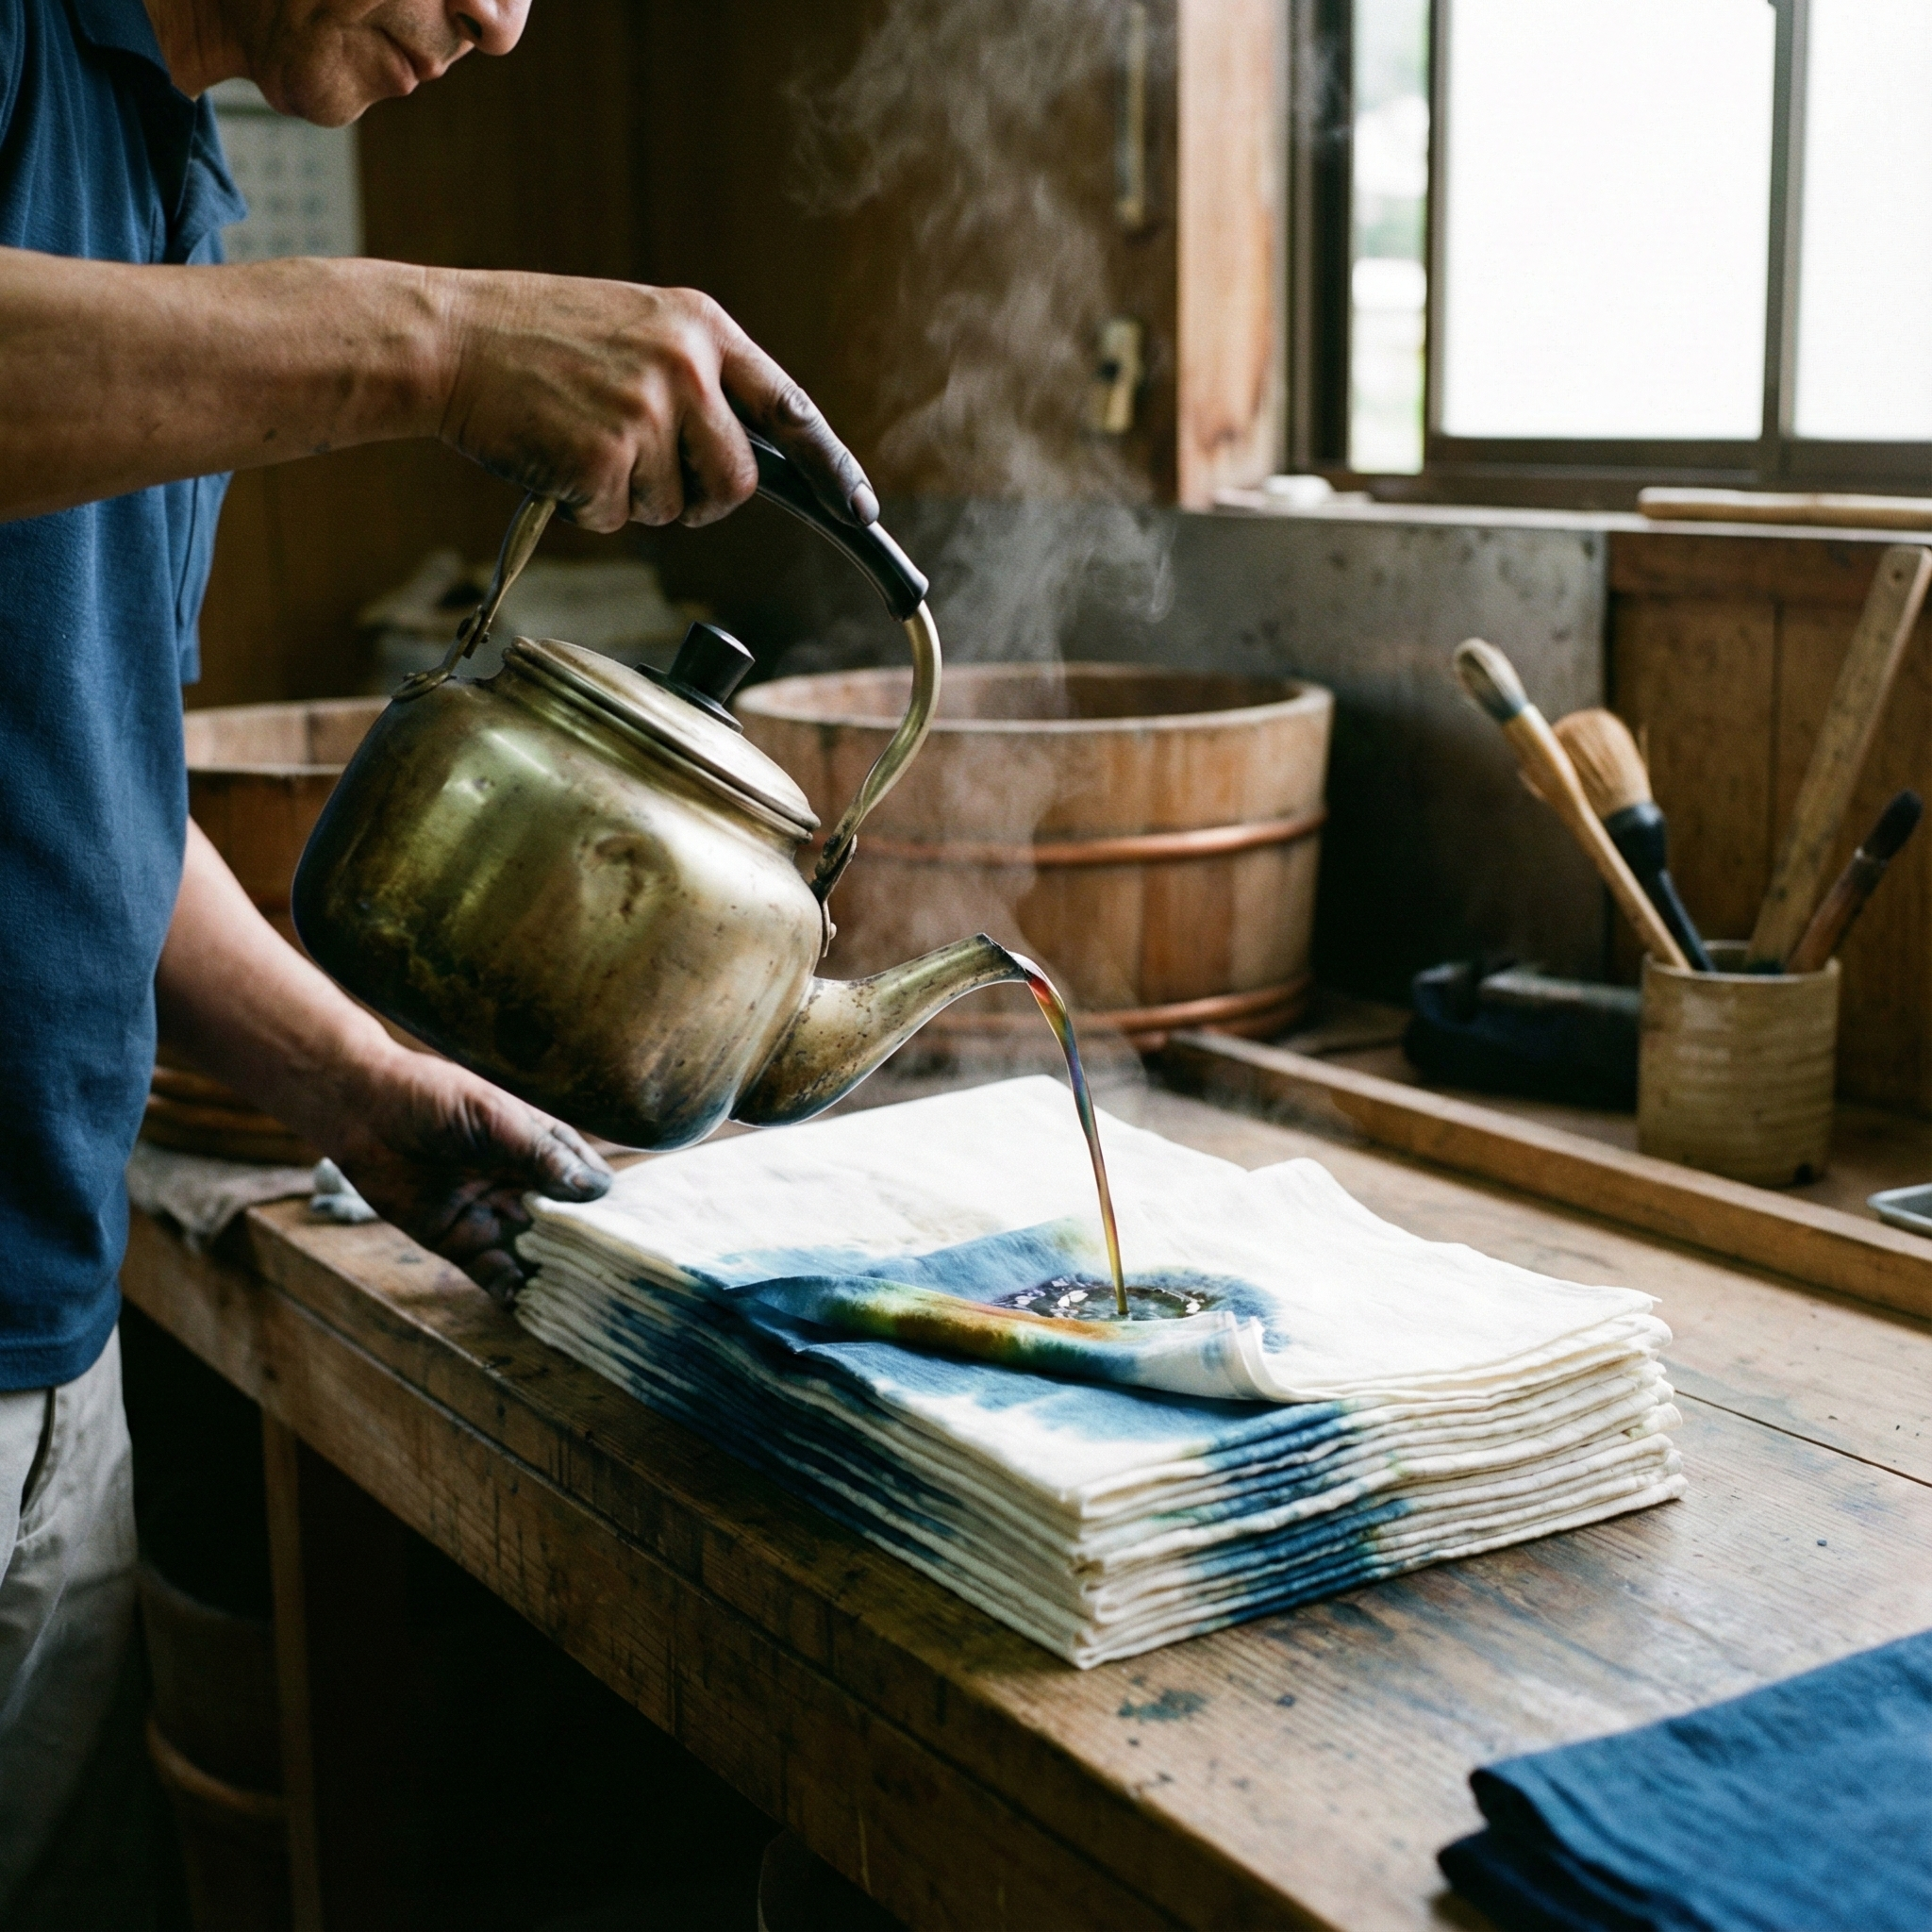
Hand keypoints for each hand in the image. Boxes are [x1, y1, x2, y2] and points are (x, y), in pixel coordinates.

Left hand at [324, 1044, 612, 1305]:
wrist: (361, 1110)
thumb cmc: (432, 1098)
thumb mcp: (493, 1117)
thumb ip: (540, 1153)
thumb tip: (591, 1189)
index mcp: (542, 1147)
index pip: (588, 1181)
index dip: (602, 1206)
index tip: (617, 1231)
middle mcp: (524, 1183)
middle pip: (566, 1223)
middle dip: (581, 1247)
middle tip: (599, 1273)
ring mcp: (493, 1213)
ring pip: (534, 1251)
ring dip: (551, 1272)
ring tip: (570, 1295)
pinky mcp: (458, 1240)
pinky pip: (492, 1271)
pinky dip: (509, 1287)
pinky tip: (522, 1298)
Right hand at [435, 273, 877, 534]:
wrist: (446, 340)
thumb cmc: (533, 342)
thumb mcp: (633, 329)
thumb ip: (695, 380)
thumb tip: (746, 458)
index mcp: (700, 326)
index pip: (791, 409)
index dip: (831, 469)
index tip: (860, 511)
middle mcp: (685, 364)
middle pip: (739, 482)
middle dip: (702, 501)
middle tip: (646, 478)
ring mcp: (647, 410)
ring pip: (677, 508)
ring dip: (633, 499)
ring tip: (583, 443)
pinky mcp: (605, 454)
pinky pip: (618, 519)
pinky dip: (584, 507)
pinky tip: (553, 457)